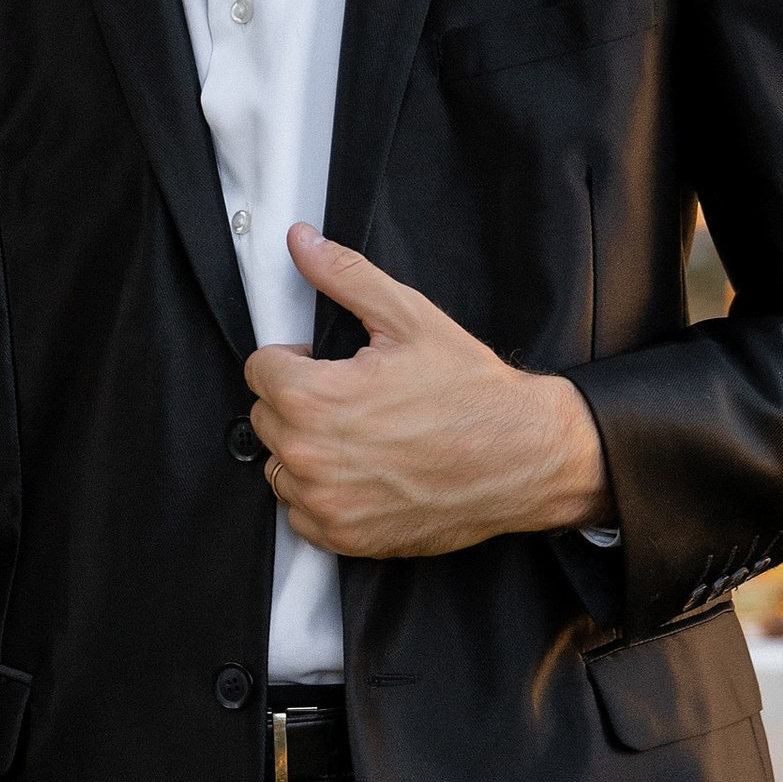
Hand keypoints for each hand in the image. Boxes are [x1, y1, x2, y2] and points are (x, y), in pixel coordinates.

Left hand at [248, 228, 612, 557]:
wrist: (523, 456)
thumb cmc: (471, 392)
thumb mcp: (409, 318)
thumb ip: (344, 277)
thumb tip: (301, 243)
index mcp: (314, 398)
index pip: (258, 369)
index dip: (295, 359)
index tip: (325, 364)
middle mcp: (310, 457)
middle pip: (265, 417)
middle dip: (299, 402)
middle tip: (353, 398)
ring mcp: (326, 504)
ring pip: (279, 466)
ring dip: (306, 450)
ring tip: (359, 436)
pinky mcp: (344, 538)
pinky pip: (300, 513)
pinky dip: (321, 496)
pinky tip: (363, 473)